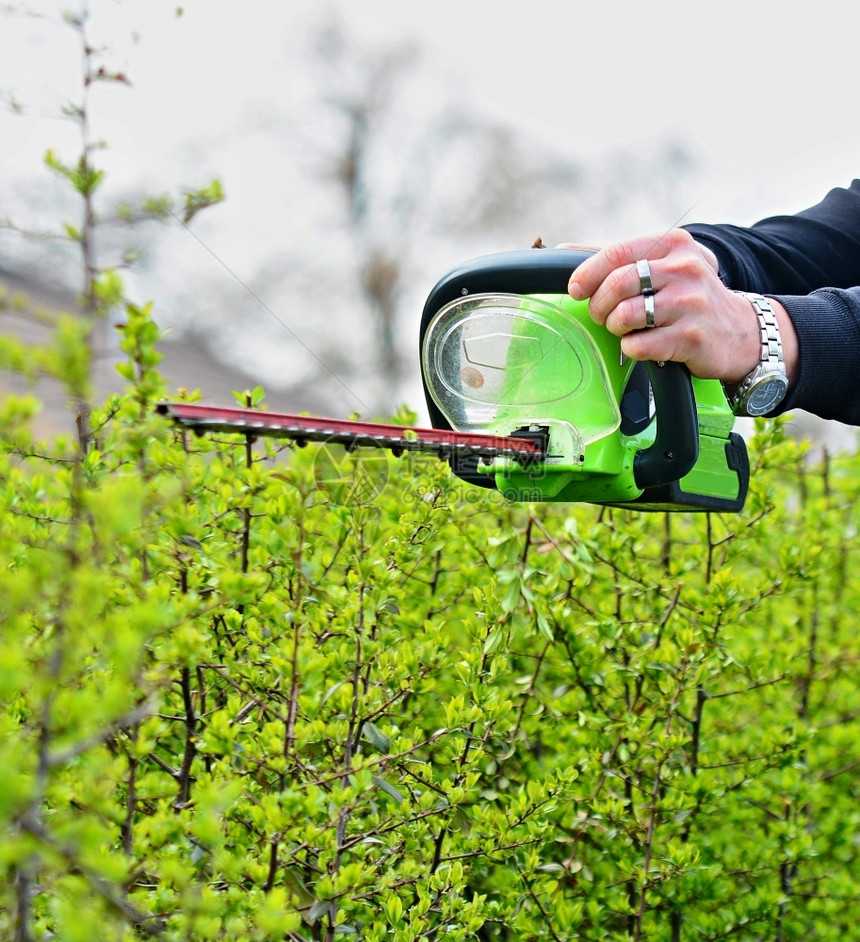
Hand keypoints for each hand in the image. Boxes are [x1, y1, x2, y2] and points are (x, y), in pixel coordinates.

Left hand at [562, 229, 797, 385]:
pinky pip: (639, 346)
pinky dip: (631, 348)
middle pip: (617, 284)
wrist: (738, 331)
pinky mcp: (692, 337)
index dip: (587, 273)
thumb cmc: (687, 296)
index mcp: (673, 244)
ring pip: (625, 315)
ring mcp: (691, 303)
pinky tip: (644, 344)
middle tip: (602, 315)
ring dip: (615, 327)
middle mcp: (685, 269)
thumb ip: (616, 257)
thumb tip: (562, 252)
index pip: (616, 253)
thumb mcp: (661, 264)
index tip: (576, 290)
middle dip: (599, 305)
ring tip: (624, 329)